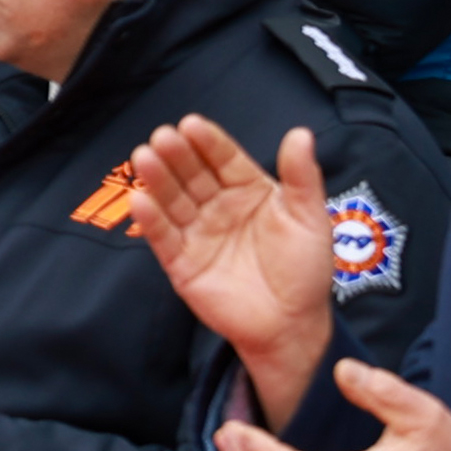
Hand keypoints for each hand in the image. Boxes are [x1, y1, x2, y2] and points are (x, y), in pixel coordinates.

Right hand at [123, 113, 345, 422]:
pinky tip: (140, 200)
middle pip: (192, 175)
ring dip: (157, 179)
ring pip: (172, 200)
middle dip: (177, 155)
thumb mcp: (310, 218)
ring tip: (145, 157)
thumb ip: (302, 177)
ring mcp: (197, 234)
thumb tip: (300, 133)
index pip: (225, 160)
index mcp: (249, 192)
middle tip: (163, 137)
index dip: (209, 143)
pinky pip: (163, 237)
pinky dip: (151, 220)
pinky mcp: (181, 263)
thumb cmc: (305, 271)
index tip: (192, 125)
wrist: (292, 325)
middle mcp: (219, 207)